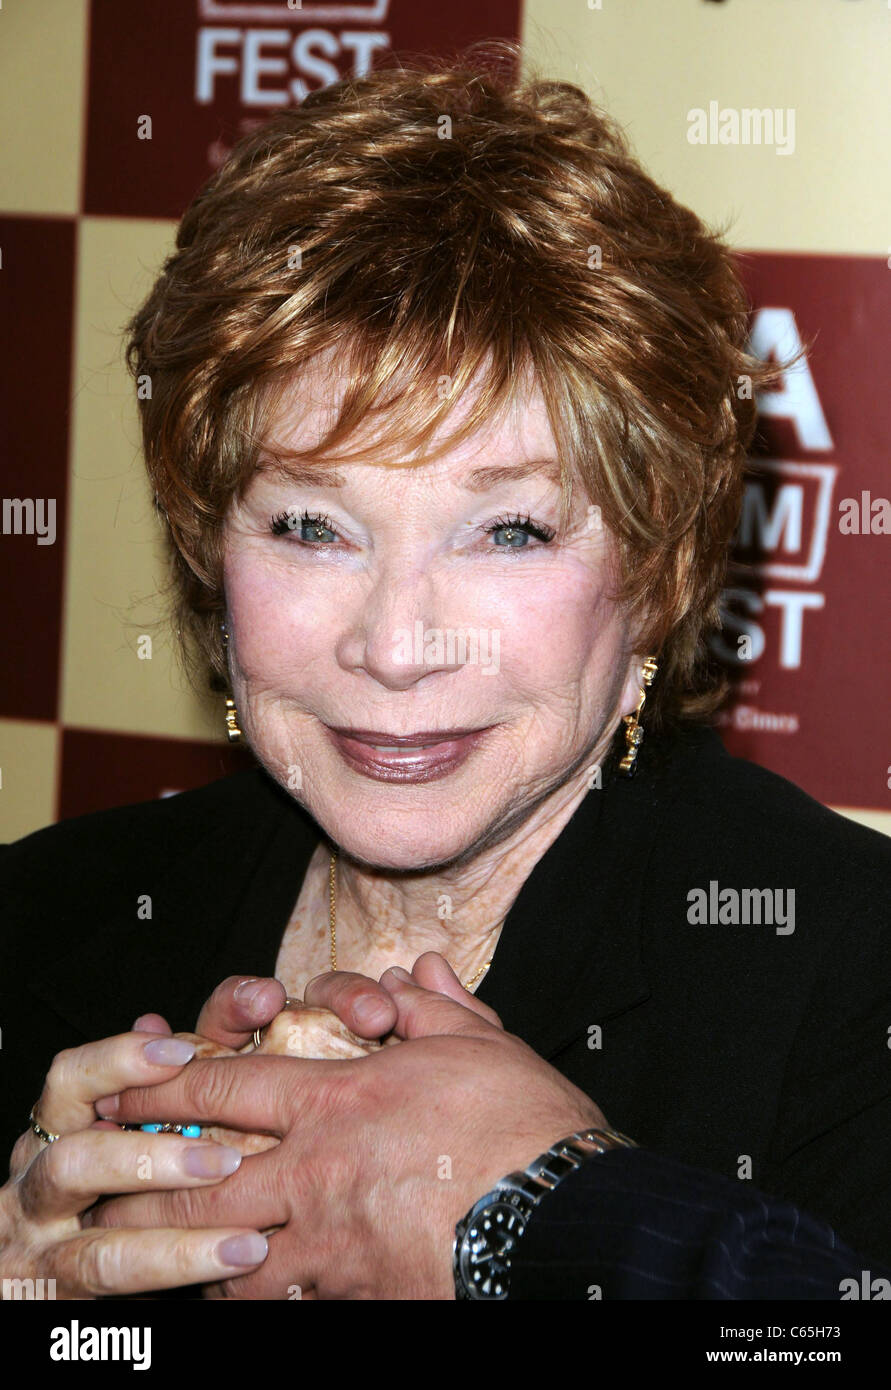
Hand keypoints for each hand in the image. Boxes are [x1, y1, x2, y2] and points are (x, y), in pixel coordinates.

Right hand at [0, 1027, 269, 1297]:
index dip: (120, 1059)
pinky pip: (119, 1296)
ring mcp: (46, 1248)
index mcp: (60, 1123)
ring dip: (177, 1243)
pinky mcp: (64, 1299)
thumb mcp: (164, 1101)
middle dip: (150, 1159)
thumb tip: (256, 997)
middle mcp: (40, 1182)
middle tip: (228, 1159)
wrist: (76, 1256)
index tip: (181, 1049)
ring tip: (249, 1239)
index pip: (71, 1077)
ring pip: (100, 1248)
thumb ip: (206, 1053)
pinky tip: (232, 1267)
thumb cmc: (133, 1160)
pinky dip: (178, 1279)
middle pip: (74, 1161)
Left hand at [89, 961, 605, 1298]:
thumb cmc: (525, 1125)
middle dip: (142, 1183)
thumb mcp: (480, 1045)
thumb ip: (433, 1006)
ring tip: (151, 1251)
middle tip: (103, 1184)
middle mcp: (317, 1170)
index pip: (228, 1085)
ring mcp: (330, 1242)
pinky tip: (235, 1295)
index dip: (166, 1085)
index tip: (122, 1089)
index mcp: (339, 1098)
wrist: (562, 1219)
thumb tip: (415, 970)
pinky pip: (282, 1303)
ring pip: (225, 1256)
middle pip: (199, 1181)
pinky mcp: (355, 1295)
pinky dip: (249, 1299)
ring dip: (182, 1253)